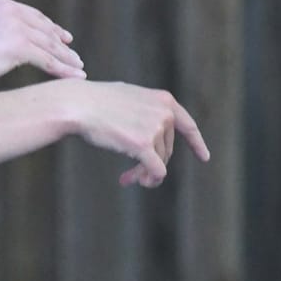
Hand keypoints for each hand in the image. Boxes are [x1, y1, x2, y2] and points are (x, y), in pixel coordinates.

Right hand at [0, 0, 85, 89]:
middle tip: (75, 56)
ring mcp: (14, 26)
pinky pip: (46, 60)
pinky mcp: (18, 45)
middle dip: (61, 44)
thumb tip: (10, 44)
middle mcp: (9, 9)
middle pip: (44, 29)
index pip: (32, 15)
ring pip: (48, 45)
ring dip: (66, 58)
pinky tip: (74, 77)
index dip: (51, 28)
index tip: (64, 37)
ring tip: (78, 68)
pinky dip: (62, 70)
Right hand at [58, 80, 210, 187]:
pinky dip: (148, 179)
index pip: (187, 126)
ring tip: (126, 178)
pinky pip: (156, 171)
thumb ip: (144, 110)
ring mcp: (155, 129)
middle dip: (152, 163)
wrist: (77, 105)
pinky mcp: (144, 145)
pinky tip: (134, 182)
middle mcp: (164, 114)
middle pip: (167, 149)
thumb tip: (149, 134)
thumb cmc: (94, 101)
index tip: (203, 157)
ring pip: (159, 162)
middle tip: (131, 176)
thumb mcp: (127, 98)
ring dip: (143, 173)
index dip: (196, 144)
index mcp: (163, 100)